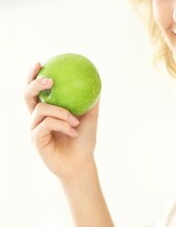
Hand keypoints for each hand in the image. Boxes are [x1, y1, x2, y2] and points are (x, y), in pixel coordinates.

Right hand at [24, 62, 99, 180]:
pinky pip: (47, 124)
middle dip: (35, 84)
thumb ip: (90, 101)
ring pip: (41, 109)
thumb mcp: (90, 118)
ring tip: (75, 120)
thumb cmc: (84, 142)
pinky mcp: (36, 140)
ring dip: (61, 112)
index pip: (34, 90)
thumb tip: (98, 81)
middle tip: (50, 80)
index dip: (33, 76)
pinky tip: (73, 130)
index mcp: (45, 111)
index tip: (40, 63)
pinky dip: (62, 125)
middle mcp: (36, 119)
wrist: (81, 163)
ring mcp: (34, 129)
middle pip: (27, 95)